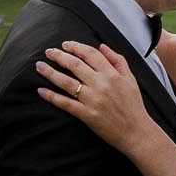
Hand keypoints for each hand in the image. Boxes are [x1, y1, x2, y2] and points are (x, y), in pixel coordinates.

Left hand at [36, 41, 155, 152]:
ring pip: (66, 82)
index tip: (65, 44)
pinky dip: (52, 96)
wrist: (136, 131)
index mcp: (112, 74)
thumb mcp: (131, 78)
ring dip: (50, 73)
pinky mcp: (86, 114)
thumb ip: (118, 60)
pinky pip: (65, 103)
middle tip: (48, 52)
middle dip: (59, 56)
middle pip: (75, 65)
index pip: (90, 54)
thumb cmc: (134, 105)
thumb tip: (102, 46)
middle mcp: (101, 84)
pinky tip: (41, 91)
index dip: (75, 47)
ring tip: (39, 66)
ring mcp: (92, 100)